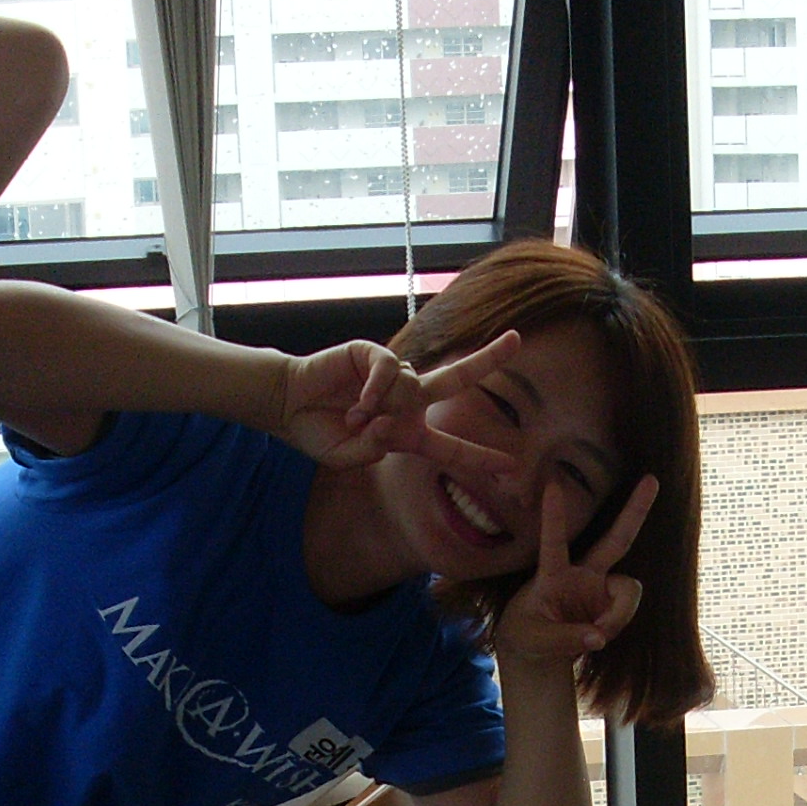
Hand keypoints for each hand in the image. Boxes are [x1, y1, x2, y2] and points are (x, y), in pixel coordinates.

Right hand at [276, 330, 522, 478]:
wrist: (288, 406)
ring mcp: (391, 376)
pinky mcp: (371, 354)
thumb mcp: (348, 457)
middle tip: (518, 339)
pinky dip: (376, 388)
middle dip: (488, 359)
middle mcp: (406, 401)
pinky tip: (358, 403)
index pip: (450, 448)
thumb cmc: (319, 433)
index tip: (510, 465)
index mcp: (407, 433)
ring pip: (413, 384)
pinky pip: (390, 370)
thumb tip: (389, 423)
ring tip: (353, 417)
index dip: (478, 457)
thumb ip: (373, 449)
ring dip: (385, 407)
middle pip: (457, 379)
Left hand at [494, 477, 657, 666]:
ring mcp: (601, 587)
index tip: (552, 486)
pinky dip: (617, 625)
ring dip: (619, 615)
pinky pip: (627, 610)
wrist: (538, 652)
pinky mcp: (613, 603)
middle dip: (635, 511)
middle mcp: (581, 573)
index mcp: (552, 575)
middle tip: (652, 479)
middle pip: (616, 539)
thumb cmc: (527, 638)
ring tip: (597, 636)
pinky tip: (599, 637)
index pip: (553, 543)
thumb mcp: (534, 642)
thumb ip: (565, 639)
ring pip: (629, 589)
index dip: (554, 518)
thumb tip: (599, 637)